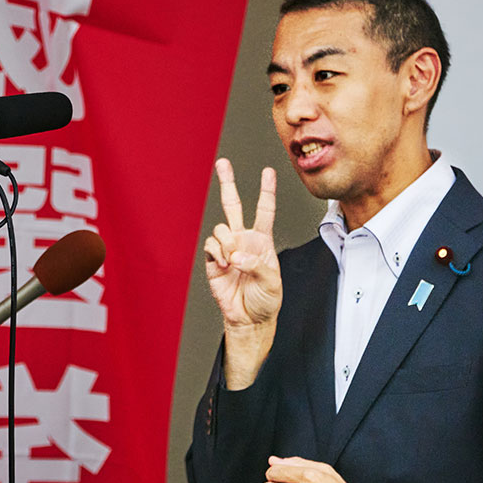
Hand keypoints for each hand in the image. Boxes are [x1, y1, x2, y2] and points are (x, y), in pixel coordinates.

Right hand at [203, 161, 280, 327]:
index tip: (268, 172)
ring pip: (220, 229)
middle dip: (227, 183)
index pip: (264, 210)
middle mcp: (242, 240)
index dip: (266, 191)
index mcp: (261, 241)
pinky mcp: (212, 261)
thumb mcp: (273, 282)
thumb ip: (258, 265)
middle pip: (232, 205)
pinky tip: (223, 265)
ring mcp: (226, 249)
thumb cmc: (266, 300)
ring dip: (226, 243)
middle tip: (222, 163)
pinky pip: (209, 246)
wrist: (249, 319)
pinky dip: (216, 253)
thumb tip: (236, 255)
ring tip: (231, 262)